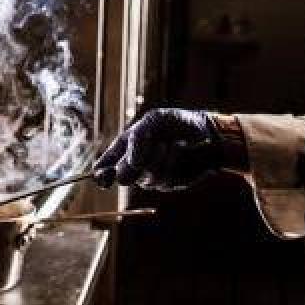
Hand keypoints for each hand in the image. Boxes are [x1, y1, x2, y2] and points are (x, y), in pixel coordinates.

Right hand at [92, 108, 221, 190]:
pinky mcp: (167, 183)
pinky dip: (170, 161)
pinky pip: (163, 179)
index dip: (101, 174)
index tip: (105, 174)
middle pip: (121, 177)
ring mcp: (150, 176)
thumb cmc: (175, 123)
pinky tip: (177, 149)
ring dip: (156, 159)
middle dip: (131, 165)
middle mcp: (135, 166)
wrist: (203, 132)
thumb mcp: (153, 121)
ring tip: (166, 143)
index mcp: (124, 148)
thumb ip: (137, 139)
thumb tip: (132, 163)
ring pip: (144, 178)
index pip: (104, 168)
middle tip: (143, 151)